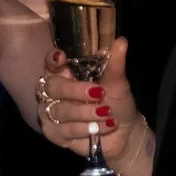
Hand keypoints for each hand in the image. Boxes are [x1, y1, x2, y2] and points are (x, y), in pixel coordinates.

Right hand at [36, 38, 146, 161]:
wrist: (124, 133)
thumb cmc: (117, 102)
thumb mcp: (118, 83)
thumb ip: (115, 64)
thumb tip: (121, 41)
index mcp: (65, 73)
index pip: (51, 62)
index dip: (52, 59)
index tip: (62, 57)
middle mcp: (54, 91)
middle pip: (52, 86)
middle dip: (75, 90)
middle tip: (99, 93)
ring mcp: (51, 112)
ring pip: (60, 110)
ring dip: (86, 112)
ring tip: (107, 113)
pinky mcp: (54, 133)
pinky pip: (64, 129)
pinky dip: (85, 128)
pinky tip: (100, 127)